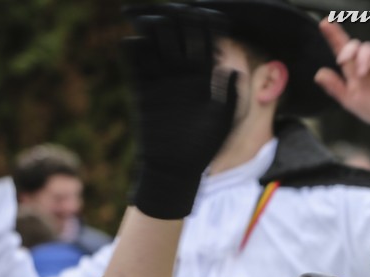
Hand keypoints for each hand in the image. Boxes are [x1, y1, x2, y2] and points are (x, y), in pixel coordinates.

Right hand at [122, 4, 237, 218]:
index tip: (209, 14)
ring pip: (156, 41)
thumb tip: (236, 69)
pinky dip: (133, 49)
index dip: (207, 24)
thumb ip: (229, 95)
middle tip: (177, 10)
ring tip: (153, 19)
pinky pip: (135, 61)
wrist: (174, 167)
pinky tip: (134, 42)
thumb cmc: (203, 146)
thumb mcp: (221, 120)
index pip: (207, 40)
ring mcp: (161, 76)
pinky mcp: (141, 87)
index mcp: (206, 75)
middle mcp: (183, 71)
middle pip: (180, 33)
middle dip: (179, 18)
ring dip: (154, 27)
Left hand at [315, 20, 369, 134]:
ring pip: (367, 48)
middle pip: (354, 45)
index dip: (333, 35)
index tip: (324, 23)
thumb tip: (318, 74)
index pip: (341, 49)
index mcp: (352, 70)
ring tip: (362, 72)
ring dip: (362, 57)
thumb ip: (335, 87)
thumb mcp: (350, 101)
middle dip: (347, 49)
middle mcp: (364, 62)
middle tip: (343, 61)